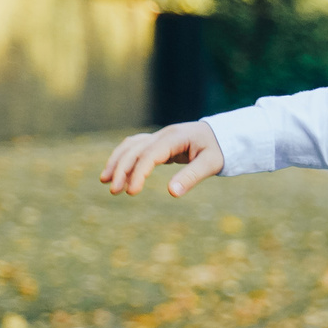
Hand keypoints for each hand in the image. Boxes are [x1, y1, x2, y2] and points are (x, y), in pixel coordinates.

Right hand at [99, 121, 225, 196]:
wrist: (221, 135)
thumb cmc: (217, 150)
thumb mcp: (210, 164)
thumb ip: (191, 177)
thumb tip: (172, 193)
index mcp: (175, 138)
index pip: (150, 155)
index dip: (138, 173)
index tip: (131, 192)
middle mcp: (163, 134)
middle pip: (135, 149)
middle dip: (121, 169)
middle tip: (114, 191)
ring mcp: (158, 136)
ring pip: (131, 146)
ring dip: (117, 162)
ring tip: (105, 180)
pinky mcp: (158, 142)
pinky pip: (135, 147)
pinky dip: (124, 157)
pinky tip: (117, 171)